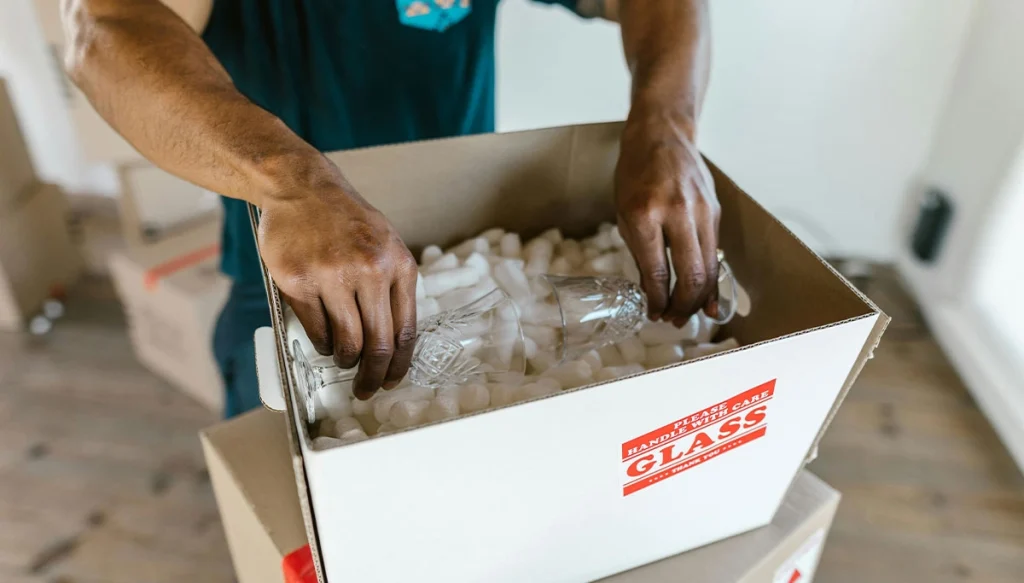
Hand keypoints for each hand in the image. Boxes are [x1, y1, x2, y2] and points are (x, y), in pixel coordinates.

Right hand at [258, 171, 417, 399]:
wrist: (302, 188)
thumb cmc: (346, 221)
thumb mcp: (386, 245)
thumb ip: (394, 286)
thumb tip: (396, 343)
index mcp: (399, 264)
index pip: (406, 331)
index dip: (400, 365)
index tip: (392, 381)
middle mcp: (370, 270)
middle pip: (378, 344)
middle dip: (373, 376)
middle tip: (365, 389)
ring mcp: (332, 276)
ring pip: (346, 342)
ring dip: (345, 360)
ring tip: (343, 359)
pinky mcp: (298, 281)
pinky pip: (316, 330)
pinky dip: (322, 344)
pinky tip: (325, 340)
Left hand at [615, 111, 720, 325]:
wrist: (662, 135)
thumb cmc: (635, 175)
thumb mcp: (624, 213)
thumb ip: (640, 252)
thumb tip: (653, 293)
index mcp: (645, 214)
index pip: (657, 271)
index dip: (657, 300)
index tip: (653, 314)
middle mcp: (677, 213)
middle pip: (691, 274)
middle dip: (683, 306)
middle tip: (674, 321)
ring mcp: (701, 211)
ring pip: (710, 267)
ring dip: (700, 297)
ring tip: (689, 315)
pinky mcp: (715, 211)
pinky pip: (715, 253)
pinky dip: (712, 278)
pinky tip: (707, 297)